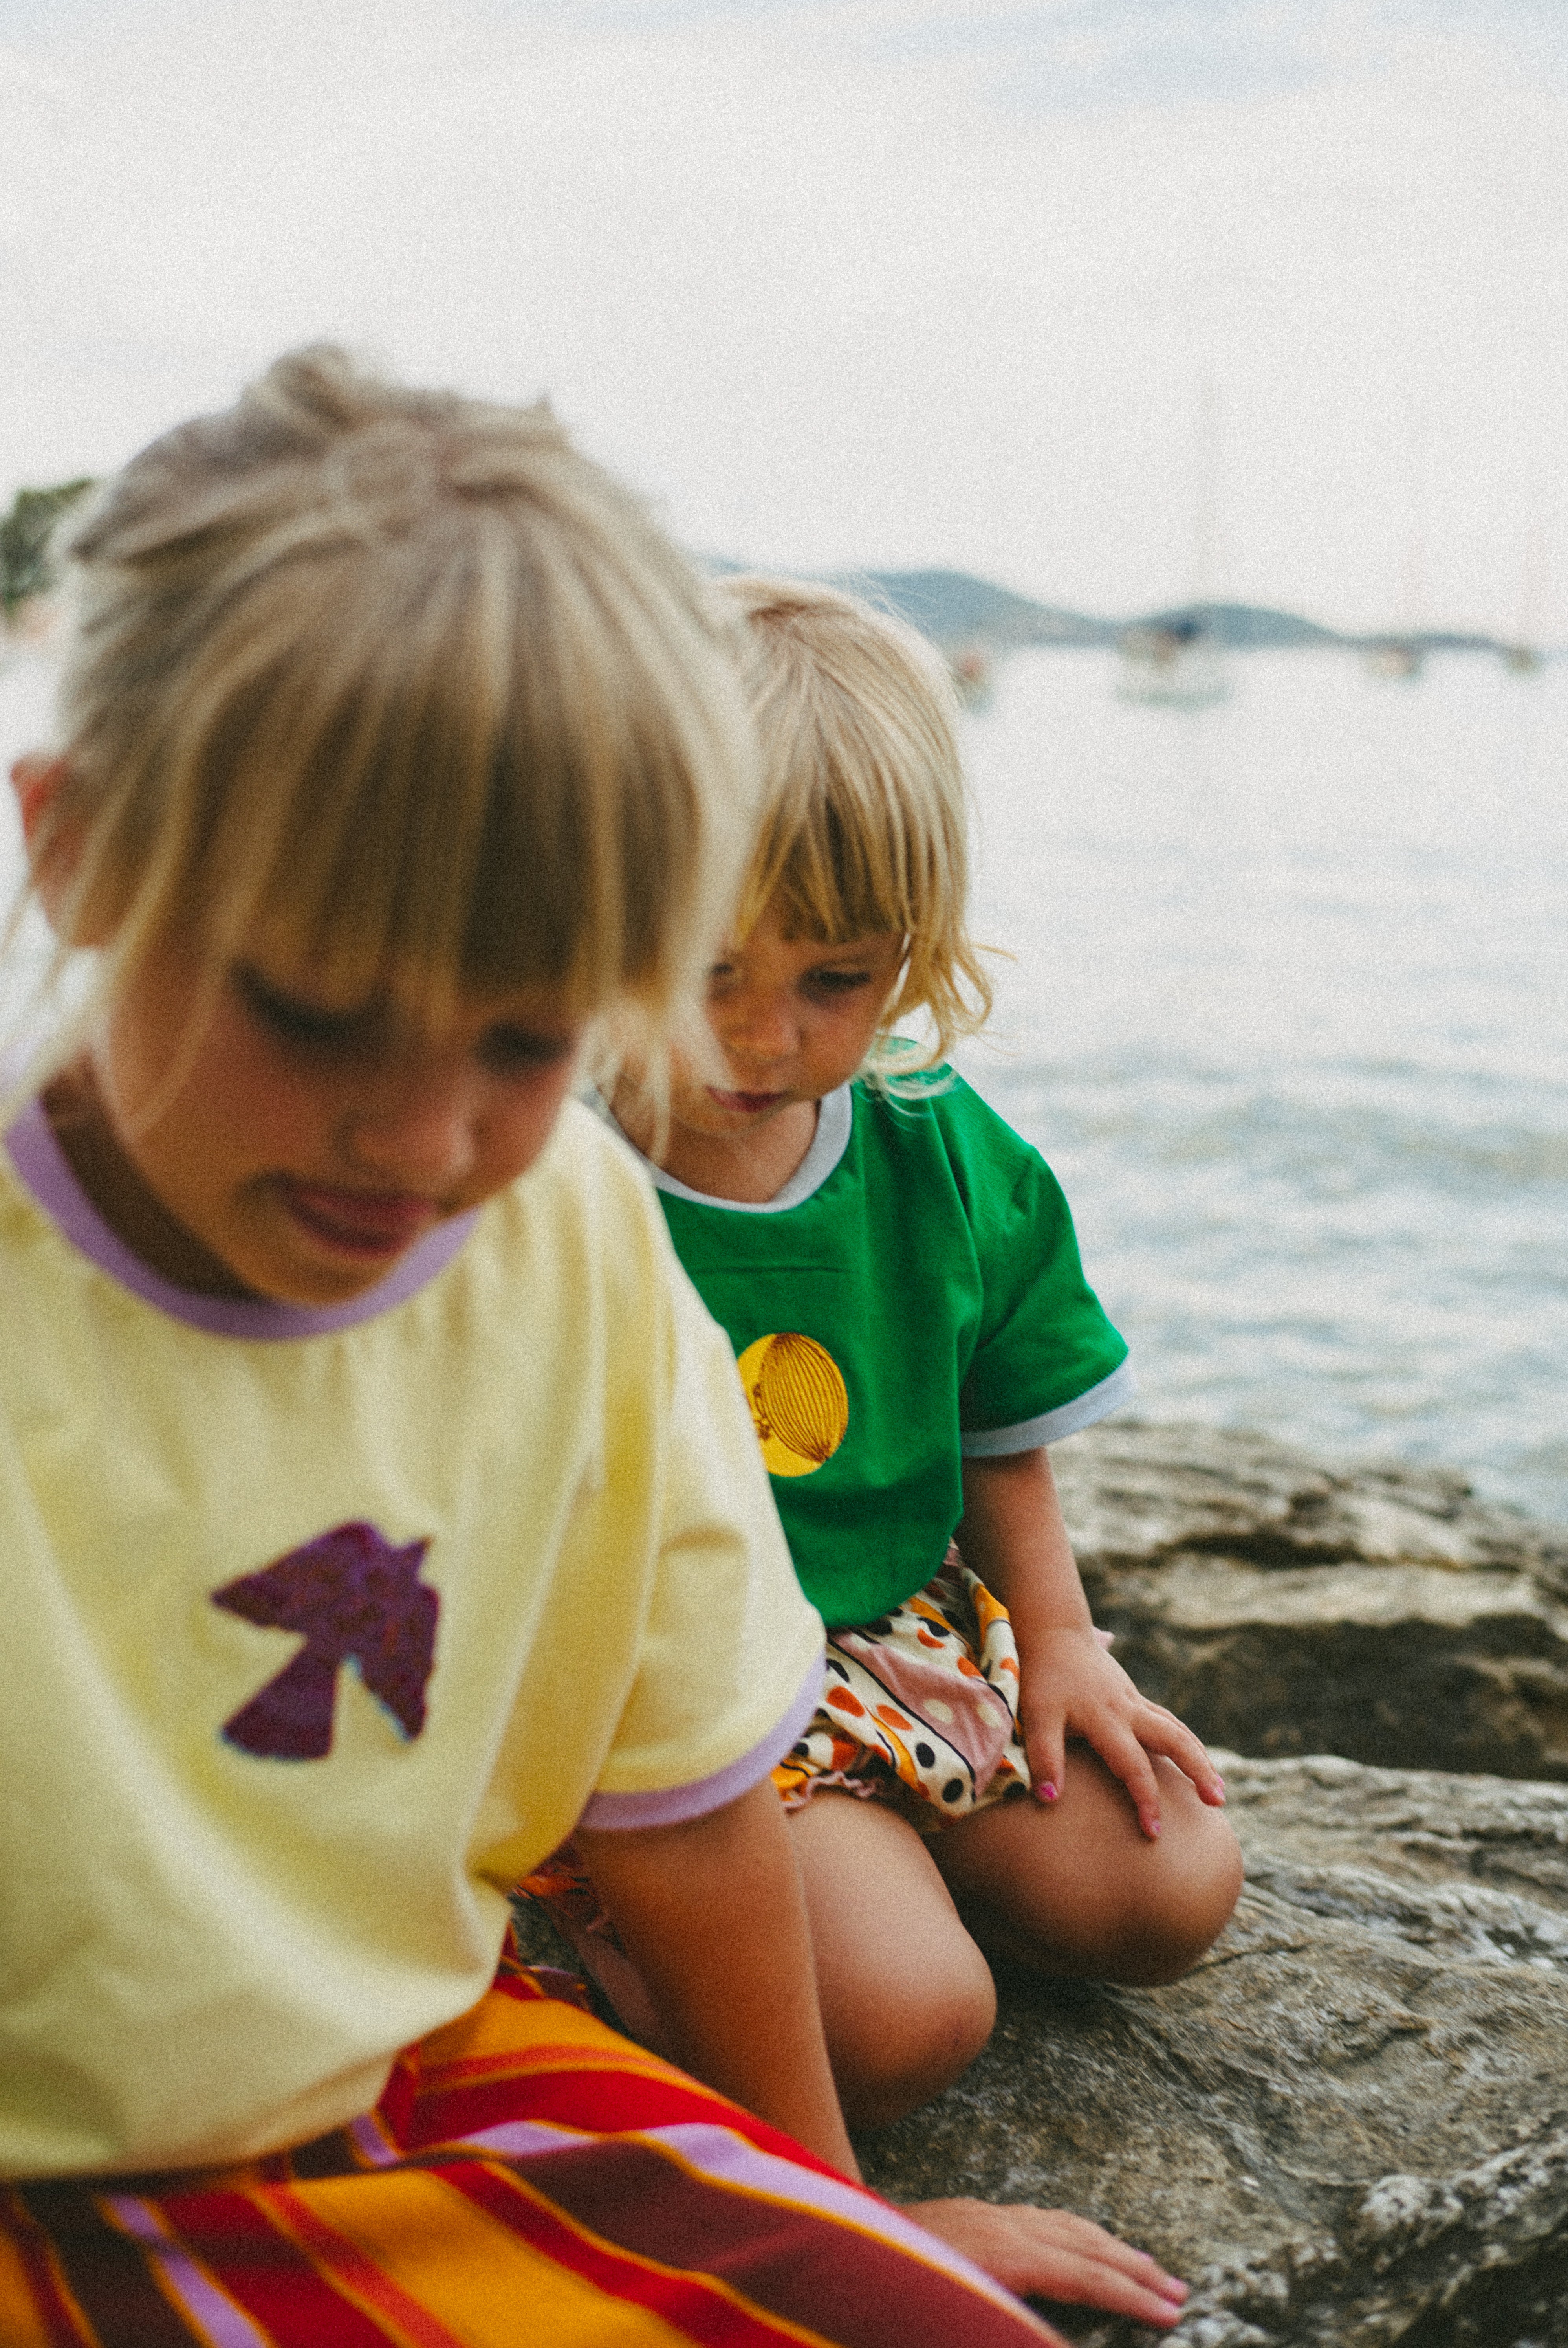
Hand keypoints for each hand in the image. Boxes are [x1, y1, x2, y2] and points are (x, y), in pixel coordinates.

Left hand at [903, 2199, 1187, 2336]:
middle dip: (1132, 2269)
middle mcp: (995, 2223)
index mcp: (996, 2251)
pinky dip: (1072, 2231)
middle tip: (1178, 2293)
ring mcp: (981, 2212)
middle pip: (1079, 2242)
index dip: (1127, 2296)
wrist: (824, 2240)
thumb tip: (1061, 2336)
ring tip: (1147, 2268)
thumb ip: (1013, 2321)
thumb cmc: (886, 2290)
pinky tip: (1082, 2243)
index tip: (1171, 2315)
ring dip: (1108, 2246)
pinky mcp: (967, 2211)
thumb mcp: (954, 2312)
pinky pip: (1036, 2217)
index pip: (1078, 2273)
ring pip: (1061, 2223)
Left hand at [1019, 1624, 1225, 1839]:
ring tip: (1218, 1790)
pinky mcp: (1134, 1696)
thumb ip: (1044, 1756)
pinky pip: (1168, 1721)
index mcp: (1107, 1719)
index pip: (1133, 1767)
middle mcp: (1129, 1710)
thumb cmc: (1043, 1677)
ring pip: (1177, 1730)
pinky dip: (1186, 1740)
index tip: (1155, 1833)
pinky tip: (1194, 1757)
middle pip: (1175, 1741)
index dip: (1145, 1801)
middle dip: (1199, 1772)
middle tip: (1218, 1803)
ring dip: (1200, 1758)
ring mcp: (1135, 1701)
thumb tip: (1050, 1799)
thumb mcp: (1036, 1715)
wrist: (1054, 1633)